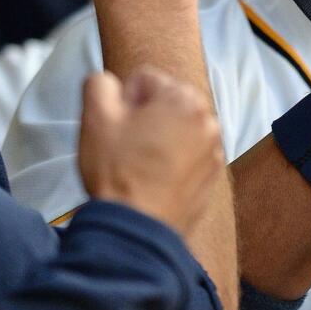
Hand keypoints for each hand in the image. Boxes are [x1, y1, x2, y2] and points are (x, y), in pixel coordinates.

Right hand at [78, 67, 225, 235]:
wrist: (136, 229)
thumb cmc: (118, 171)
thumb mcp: (95, 117)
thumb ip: (100, 83)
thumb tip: (111, 84)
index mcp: (185, 97)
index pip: (144, 81)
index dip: (122, 104)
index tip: (119, 129)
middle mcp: (209, 119)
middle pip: (164, 104)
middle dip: (145, 119)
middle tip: (128, 147)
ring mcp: (215, 149)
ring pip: (176, 130)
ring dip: (160, 139)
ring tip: (142, 165)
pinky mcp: (214, 175)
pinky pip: (188, 155)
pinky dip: (174, 162)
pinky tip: (156, 179)